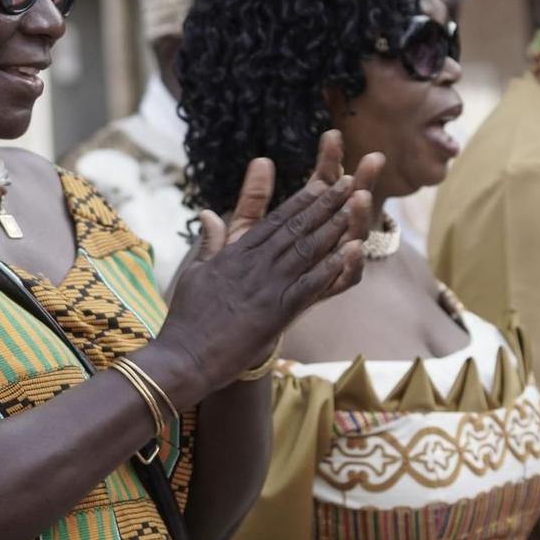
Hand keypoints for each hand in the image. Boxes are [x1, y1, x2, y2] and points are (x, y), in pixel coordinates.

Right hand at [155, 132, 380, 402]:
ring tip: (356, 206)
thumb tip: (209, 212)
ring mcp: (266, 287)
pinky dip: (330, 267)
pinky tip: (349, 252)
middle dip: (325, 204)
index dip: (301, 201)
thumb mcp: (196, 273)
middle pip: (295, 228)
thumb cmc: (185, 319)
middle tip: (349, 183)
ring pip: (306, 249)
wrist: (183, 356)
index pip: (273, 221)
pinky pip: (309, 285)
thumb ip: (211, 243)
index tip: (322, 184)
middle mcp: (253, 265)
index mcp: (235, 255)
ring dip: (334, 227)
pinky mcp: (275, 312)